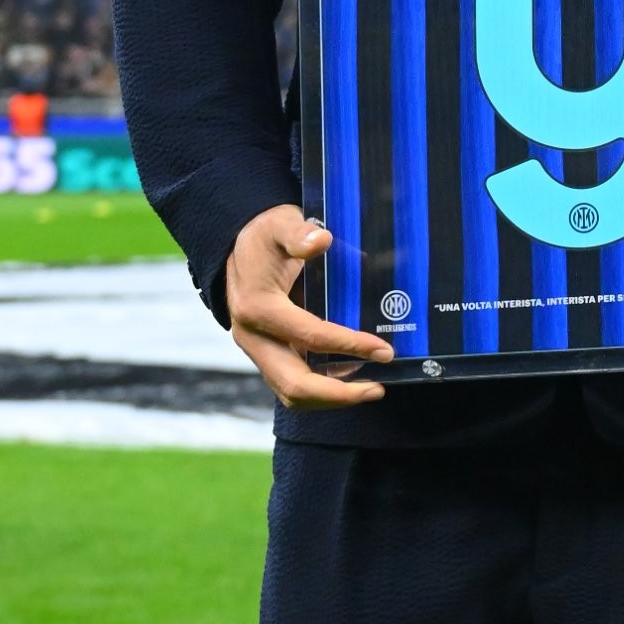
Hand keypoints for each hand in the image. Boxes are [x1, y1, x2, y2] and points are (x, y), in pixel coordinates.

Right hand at [224, 202, 395, 410]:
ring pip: (292, 392)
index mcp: (257, 308)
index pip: (310, 336)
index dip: (349, 345)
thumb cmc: (265, 236)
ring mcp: (258, 350)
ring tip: (371, 390)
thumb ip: (298, 234)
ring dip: (331, 398)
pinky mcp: (268, 355)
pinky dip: (323, 389)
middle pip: (294, 384)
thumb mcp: (280, 225)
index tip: (384, 350)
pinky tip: (352, 379)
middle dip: (338, 394)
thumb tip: (321, 241)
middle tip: (378, 389)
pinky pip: (294, 383)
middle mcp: (253, 337)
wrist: (240, 247)